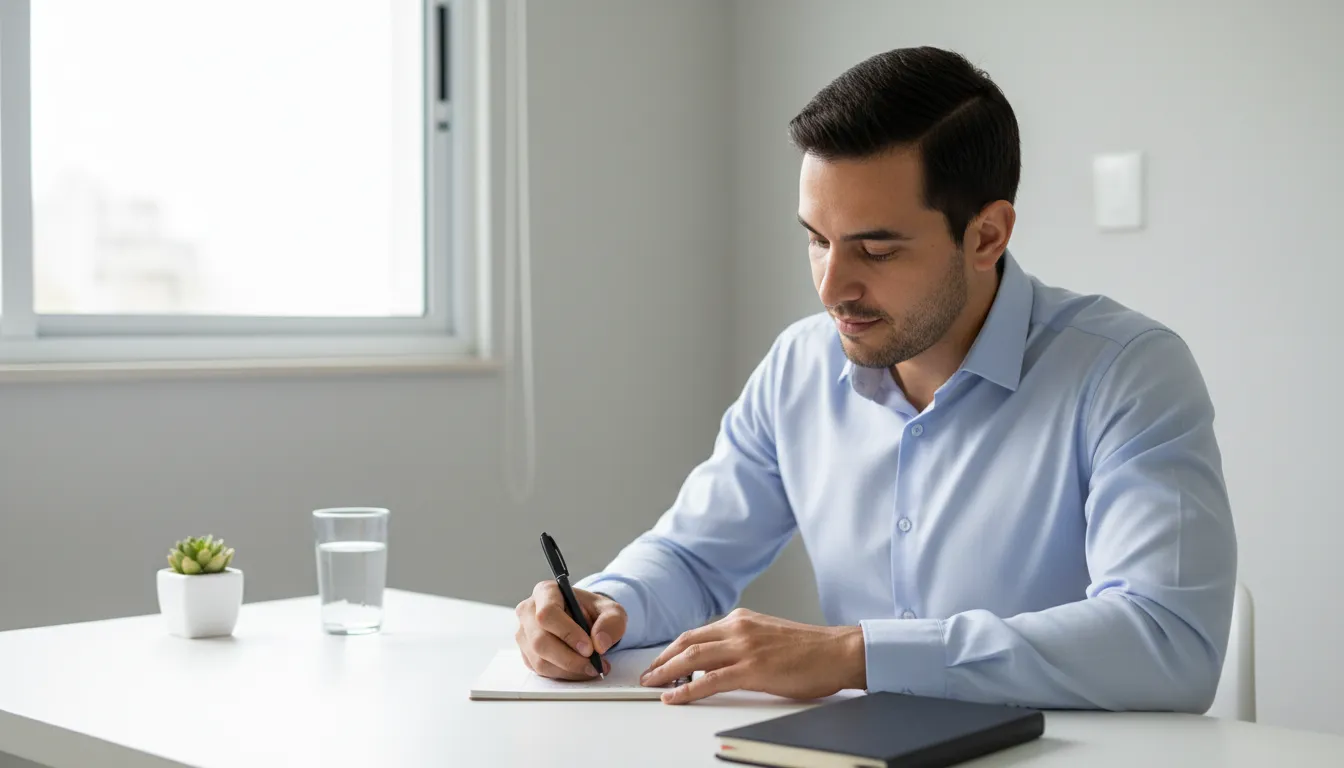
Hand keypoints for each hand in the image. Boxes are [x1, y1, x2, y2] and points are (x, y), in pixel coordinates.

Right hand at [515, 580, 626, 679]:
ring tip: (592, 668)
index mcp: (545, 592)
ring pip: (540, 660)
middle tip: (593, 665)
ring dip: (569, 670)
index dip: (567, 633)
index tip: (589, 648)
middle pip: (540, 641)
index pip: (548, 613)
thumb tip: (600, 643)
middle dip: (569, 659)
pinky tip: (580, 670)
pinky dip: (564, 675)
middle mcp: (528, 612)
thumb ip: (611, 622)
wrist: (586, 621)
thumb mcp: (612, 611)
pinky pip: (541, 671)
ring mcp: (524, 634)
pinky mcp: (527, 654)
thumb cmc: (595, 613)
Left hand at [639, 608, 865, 703]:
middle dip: (662, 661)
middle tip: (647, 676)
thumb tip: (718, 659)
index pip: (696, 633)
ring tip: (652, 686)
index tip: (659, 661)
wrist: (838, 652)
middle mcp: (738, 628)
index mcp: (741, 619)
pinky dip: (687, 689)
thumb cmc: (809, 649)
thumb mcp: (767, 635)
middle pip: (687, 643)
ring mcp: (744, 648)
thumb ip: (742, 642)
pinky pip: (710, 680)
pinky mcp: (753, 669)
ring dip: (667, 673)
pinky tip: (674, 697)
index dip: (672, 648)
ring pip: (693, 658)